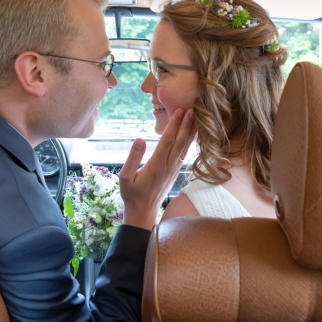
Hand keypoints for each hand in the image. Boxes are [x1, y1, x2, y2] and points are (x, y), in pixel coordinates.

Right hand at [119, 108, 195, 229]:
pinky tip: (191, 135)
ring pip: (185, 148)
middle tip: (192, 108)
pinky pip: (184, 154)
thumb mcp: (125, 177)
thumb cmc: (131, 194)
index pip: (167, 140)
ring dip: (190, 132)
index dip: (174, 125)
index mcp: (156, 165)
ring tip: (197, 118)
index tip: (179, 110)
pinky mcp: (175, 172)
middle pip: (180, 142)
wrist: (143, 212)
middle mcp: (168, 166)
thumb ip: (132, 158)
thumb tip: (139, 139)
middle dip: (186, 124)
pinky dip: (188, 142)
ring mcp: (173, 170)